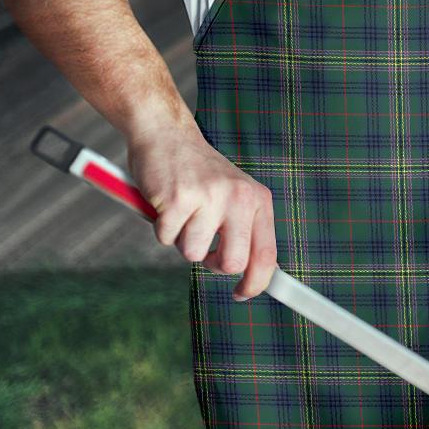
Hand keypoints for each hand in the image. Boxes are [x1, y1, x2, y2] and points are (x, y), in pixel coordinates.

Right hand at [127, 124, 276, 300]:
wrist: (166, 134)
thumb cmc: (198, 173)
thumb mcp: (234, 195)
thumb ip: (244, 230)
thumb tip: (252, 275)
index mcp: (257, 199)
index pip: (267, 254)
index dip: (256, 283)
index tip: (242, 294)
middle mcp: (239, 197)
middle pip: (233, 263)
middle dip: (212, 263)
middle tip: (203, 245)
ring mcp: (209, 197)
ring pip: (193, 253)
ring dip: (182, 239)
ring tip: (182, 212)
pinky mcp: (178, 199)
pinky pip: (166, 238)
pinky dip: (161, 227)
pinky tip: (166, 202)